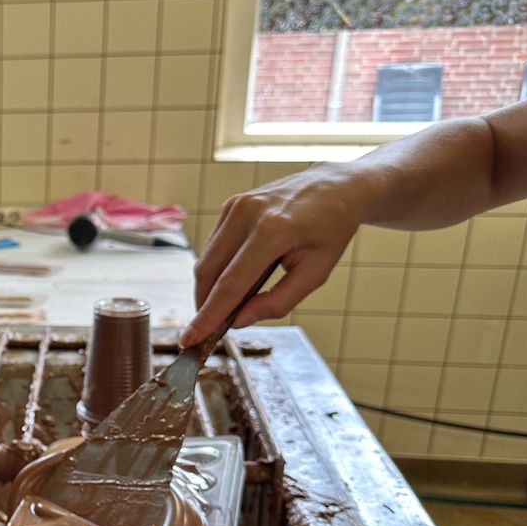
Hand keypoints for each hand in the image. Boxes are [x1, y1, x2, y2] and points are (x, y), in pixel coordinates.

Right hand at [180, 166, 366, 346]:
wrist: (336, 186)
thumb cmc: (330, 230)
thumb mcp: (316, 273)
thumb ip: (278, 301)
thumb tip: (239, 320)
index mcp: (273, 231)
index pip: (231, 283)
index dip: (208, 315)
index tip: (190, 338)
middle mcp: (247, 214)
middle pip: (209, 272)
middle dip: (204, 305)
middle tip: (209, 330)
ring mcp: (235, 206)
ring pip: (206, 260)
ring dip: (209, 288)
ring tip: (226, 306)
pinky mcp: (230, 205)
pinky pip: (213, 247)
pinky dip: (217, 269)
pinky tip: (234, 278)